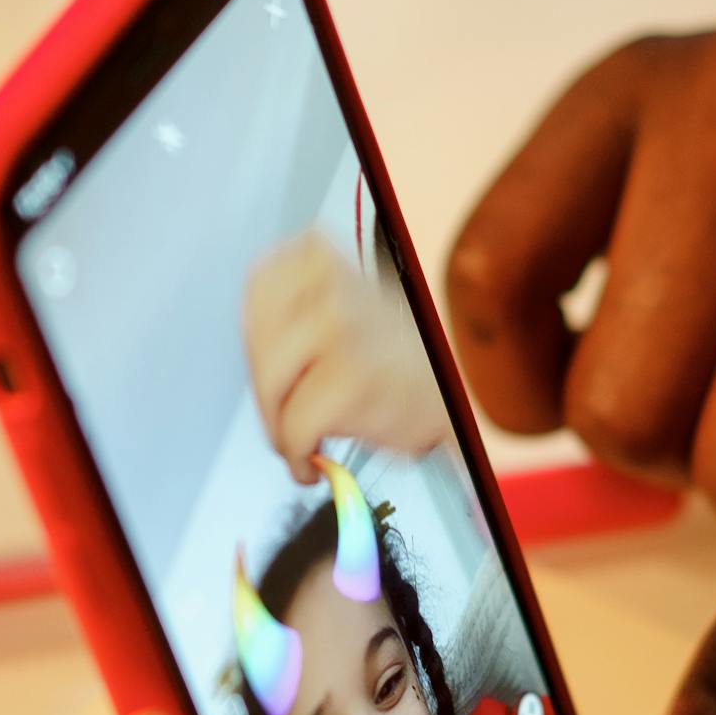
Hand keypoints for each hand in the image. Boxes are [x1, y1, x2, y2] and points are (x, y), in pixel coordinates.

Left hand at [243, 228, 449, 480]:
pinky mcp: (351, 378)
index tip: (269, 366)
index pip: (259, 292)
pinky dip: (298, 454)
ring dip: (281, 429)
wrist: (460, 391)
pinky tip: (311, 459)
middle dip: (267, 395)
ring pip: (273, 390)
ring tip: (299, 443)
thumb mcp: (345, 304)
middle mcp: (329, 284)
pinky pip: (297, 426)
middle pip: (260, 346)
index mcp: (321, 254)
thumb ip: (296, 314)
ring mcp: (339, 328)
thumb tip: (255, 352)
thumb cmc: (406, 358)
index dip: (258, 341)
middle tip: (283, 418)